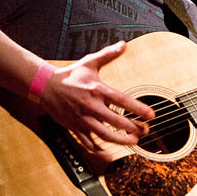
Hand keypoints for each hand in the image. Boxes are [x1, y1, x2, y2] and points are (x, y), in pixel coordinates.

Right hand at [39, 41, 153, 152]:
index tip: (151, 115)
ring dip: (121, 141)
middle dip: (134, 128)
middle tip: (146, 130)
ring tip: (134, 142)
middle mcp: (91, 106)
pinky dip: (99, 149)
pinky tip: (109, 151)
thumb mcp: (90, 62)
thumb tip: (123, 45)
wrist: (45, 86)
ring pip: (104, 135)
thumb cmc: (70, 75)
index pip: (122, 101)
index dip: (138, 109)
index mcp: (97, 90)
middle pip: (116, 121)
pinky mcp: (75, 127)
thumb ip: (108, 54)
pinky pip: (88, 142)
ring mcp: (82, 119)